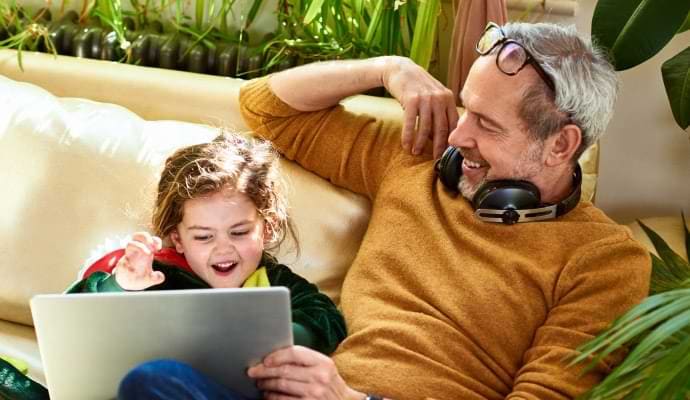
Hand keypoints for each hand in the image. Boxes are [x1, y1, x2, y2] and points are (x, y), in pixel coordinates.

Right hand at [113, 232, 164, 289]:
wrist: (126, 284)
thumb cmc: (139, 277)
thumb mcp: (150, 278)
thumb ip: (156, 278)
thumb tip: (161, 276)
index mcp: (144, 252)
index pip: (150, 240)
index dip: (155, 240)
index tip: (159, 248)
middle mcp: (136, 252)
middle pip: (138, 236)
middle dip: (146, 238)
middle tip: (153, 247)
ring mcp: (128, 257)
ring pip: (130, 244)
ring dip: (139, 246)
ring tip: (148, 253)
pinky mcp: (121, 265)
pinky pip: (123, 262)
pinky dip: (128, 265)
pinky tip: (133, 270)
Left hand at [247, 346, 364, 399]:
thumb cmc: (329, 383)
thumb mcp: (323, 367)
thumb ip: (304, 361)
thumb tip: (274, 357)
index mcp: (323, 363)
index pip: (295, 354)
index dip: (276, 356)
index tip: (264, 360)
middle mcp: (319, 378)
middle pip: (284, 371)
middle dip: (264, 371)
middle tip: (253, 371)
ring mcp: (314, 394)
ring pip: (281, 386)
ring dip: (266, 384)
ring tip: (260, 383)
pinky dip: (271, 397)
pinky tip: (268, 395)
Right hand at [381, 56, 458, 157]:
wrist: (399, 69)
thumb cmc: (417, 85)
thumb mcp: (434, 94)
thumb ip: (441, 111)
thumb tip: (442, 137)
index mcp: (448, 98)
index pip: (453, 124)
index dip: (451, 140)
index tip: (448, 153)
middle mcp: (439, 98)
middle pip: (441, 128)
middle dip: (439, 146)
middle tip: (435, 159)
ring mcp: (426, 98)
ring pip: (425, 128)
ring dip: (420, 143)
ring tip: (416, 152)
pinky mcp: (411, 100)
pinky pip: (410, 124)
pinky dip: (408, 137)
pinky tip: (406, 145)